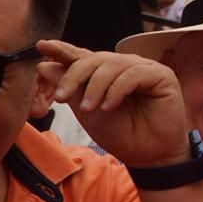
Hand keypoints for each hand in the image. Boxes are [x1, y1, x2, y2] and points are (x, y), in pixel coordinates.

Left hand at [37, 40, 191, 167]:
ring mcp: (142, 68)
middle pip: (94, 59)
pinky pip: (133, 74)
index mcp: (105, 72)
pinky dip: (116, 90)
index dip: (62, 50)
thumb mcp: (85, 110)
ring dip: (95, 87)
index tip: (41, 46)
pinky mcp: (161, 75)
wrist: (146, 155)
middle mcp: (123, 65)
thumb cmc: (118, 133)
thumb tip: (44, 66)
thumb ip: (68, 87)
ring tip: (88, 109)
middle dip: (74, 76)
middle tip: (61, 97)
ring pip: (112, 65)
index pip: (82, 56)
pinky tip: (108, 107)